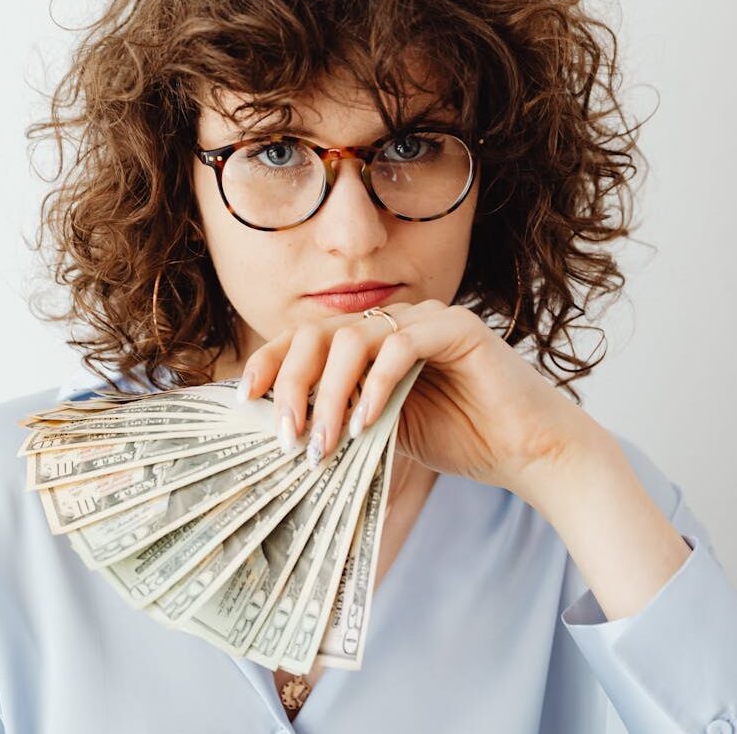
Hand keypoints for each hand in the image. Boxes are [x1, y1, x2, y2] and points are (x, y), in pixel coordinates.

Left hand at [236, 299, 606, 500]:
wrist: (526, 452)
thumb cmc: (457, 439)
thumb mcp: (380, 429)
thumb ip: (340, 414)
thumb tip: (279, 425)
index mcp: (371, 339)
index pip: (305, 338)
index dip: (270, 363)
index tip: (245, 399)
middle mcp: (393, 320)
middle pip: (319, 332)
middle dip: (293, 383)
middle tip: (287, 435)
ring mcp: (426, 318)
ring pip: (353, 338)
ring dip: (330, 394)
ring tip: (323, 444)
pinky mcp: (458, 327)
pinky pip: (402, 346)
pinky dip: (376, 385)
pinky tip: (364, 423)